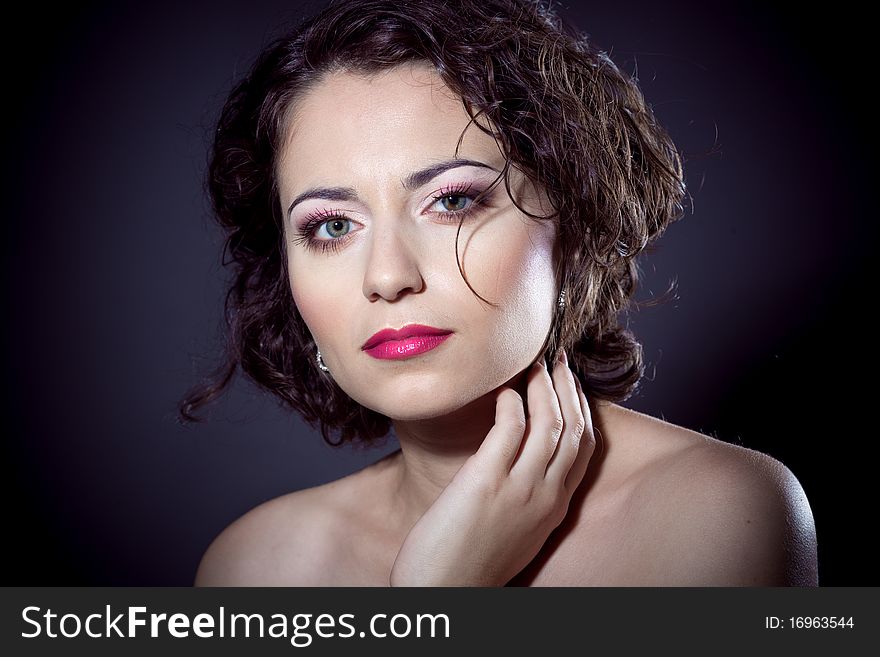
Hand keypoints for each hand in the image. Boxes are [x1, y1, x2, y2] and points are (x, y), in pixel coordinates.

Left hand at [388, 350, 595, 585]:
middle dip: (569, 387)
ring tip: (532, 365)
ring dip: (544, 387)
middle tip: (557, 358)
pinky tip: (503, 391)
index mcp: (555, 508)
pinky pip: (510, 429)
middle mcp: (545, 496)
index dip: (581, 407)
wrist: (442, 593)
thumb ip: (523, 494)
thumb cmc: (469, 562)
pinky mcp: (486, 482)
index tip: (569, 382)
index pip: (584, 447)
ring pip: (550, 423)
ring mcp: (519, 489)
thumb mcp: (513, 529)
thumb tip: (513, 458)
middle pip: (574, 429)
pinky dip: (511, 403)